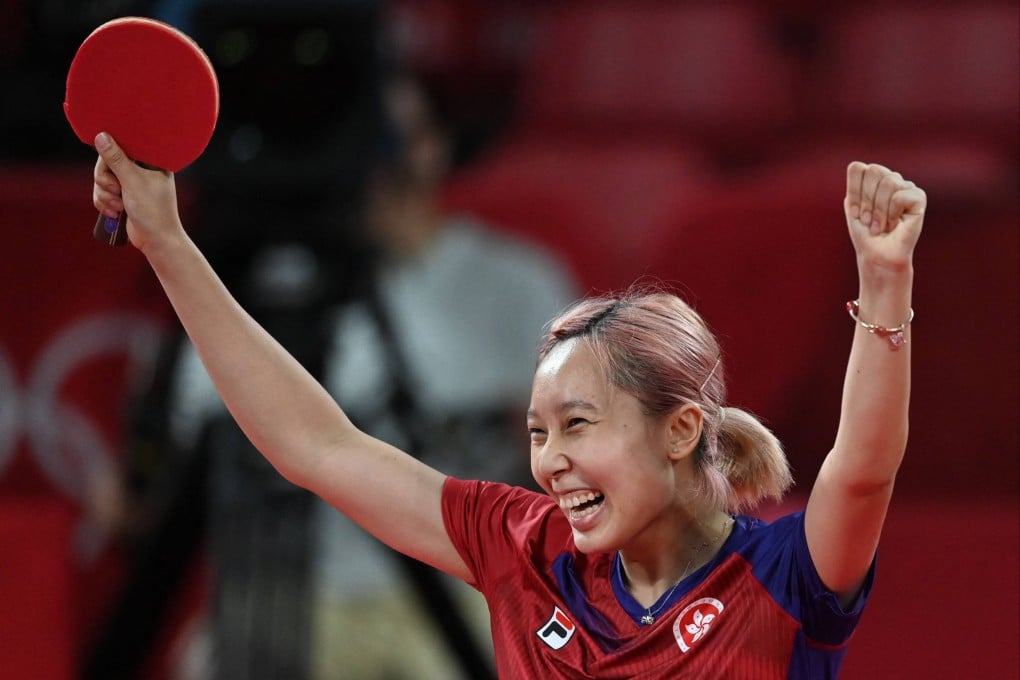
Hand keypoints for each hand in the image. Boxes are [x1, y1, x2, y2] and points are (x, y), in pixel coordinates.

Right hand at [92, 132, 183, 251]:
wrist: (157, 241)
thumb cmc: (153, 210)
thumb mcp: (133, 181)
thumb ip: (116, 159)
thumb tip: (101, 135)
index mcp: (151, 161)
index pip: (122, 146)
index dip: (110, 158)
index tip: (113, 172)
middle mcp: (142, 169)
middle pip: (106, 163)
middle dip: (106, 181)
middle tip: (117, 191)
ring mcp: (131, 183)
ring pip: (101, 179)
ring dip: (105, 195)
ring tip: (119, 206)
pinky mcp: (123, 196)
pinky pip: (102, 193)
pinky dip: (104, 203)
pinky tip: (116, 213)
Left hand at [844, 162, 925, 275]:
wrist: (878, 254)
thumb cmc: (865, 234)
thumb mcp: (853, 207)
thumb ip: (855, 185)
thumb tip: (858, 166)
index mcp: (871, 180)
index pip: (857, 168)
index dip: (853, 190)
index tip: (854, 213)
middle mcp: (889, 179)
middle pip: (874, 170)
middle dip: (866, 200)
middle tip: (867, 220)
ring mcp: (905, 186)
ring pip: (889, 182)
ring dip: (879, 210)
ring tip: (879, 226)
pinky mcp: (918, 197)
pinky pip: (900, 196)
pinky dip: (892, 214)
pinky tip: (893, 224)